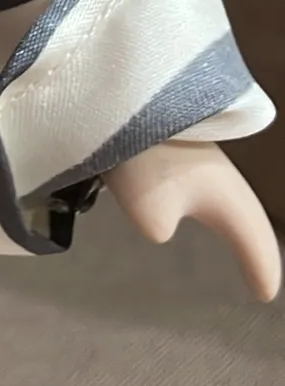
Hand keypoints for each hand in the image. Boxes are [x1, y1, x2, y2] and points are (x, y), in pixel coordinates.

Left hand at [105, 141, 280, 301]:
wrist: (122, 92)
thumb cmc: (146, 154)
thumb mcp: (152, 211)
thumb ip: (161, 228)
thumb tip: (158, 222)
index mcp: (229, 195)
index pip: (254, 238)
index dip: (260, 267)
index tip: (265, 294)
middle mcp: (222, 173)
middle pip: (246, 214)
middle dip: (255, 243)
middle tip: (261, 275)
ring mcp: (199, 153)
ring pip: (223, 194)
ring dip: (230, 217)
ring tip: (236, 239)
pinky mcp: (176, 139)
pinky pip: (197, 179)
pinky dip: (202, 197)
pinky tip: (191, 199)